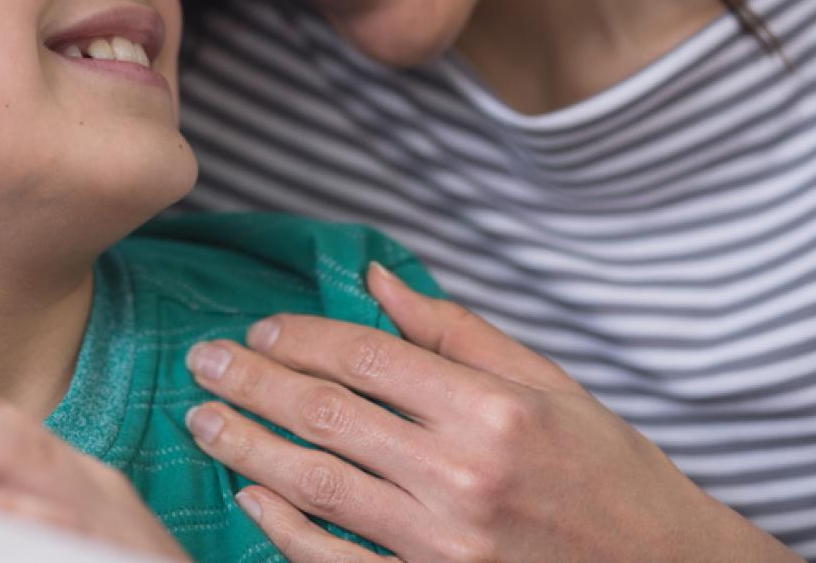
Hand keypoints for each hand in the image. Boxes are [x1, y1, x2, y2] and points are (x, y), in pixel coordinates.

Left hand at [182, 262, 800, 562]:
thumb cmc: (613, 477)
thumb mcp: (552, 388)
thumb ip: (458, 334)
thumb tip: (376, 282)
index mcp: (491, 410)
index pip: (364, 357)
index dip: (299, 338)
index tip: (258, 330)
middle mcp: (460, 476)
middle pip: (326, 414)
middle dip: (250, 383)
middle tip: (202, 361)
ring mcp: (441, 546)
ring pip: (315, 484)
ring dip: (248, 446)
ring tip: (203, 419)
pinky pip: (334, 562)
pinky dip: (284, 529)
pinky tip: (252, 498)